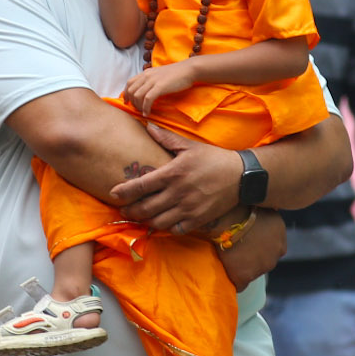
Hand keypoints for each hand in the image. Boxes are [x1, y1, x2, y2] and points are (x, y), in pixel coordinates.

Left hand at [108, 125, 240, 232]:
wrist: (241, 176)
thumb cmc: (213, 158)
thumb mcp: (189, 145)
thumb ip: (166, 138)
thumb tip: (147, 126)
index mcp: (173, 173)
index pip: (142, 184)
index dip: (125, 191)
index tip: (113, 193)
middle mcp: (178, 192)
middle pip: (146, 208)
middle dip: (131, 211)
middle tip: (124, 210)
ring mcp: (189, 208)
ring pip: (158, 222)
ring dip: (146, 221)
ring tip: (141, 218)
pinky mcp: (199, 219)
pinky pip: (176, 229)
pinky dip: (167, 228)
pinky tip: (163, 223)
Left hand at [122, 60, 198, 115]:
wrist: (188, 70)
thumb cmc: (177, 74)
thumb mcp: (160, 75)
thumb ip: (151, 80)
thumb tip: (146, 90)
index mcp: (146, 73)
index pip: (129, 83)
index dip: (126, 94)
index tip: (127, 102)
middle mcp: (147, 76)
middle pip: (131, 90)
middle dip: (132, 102)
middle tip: (137, 109)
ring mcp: (153, 81)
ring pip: (137, 96)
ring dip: (138, 106)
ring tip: (143, 112)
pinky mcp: (160, 87)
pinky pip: (147, 99)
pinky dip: (145, 108)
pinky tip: (148, 113)